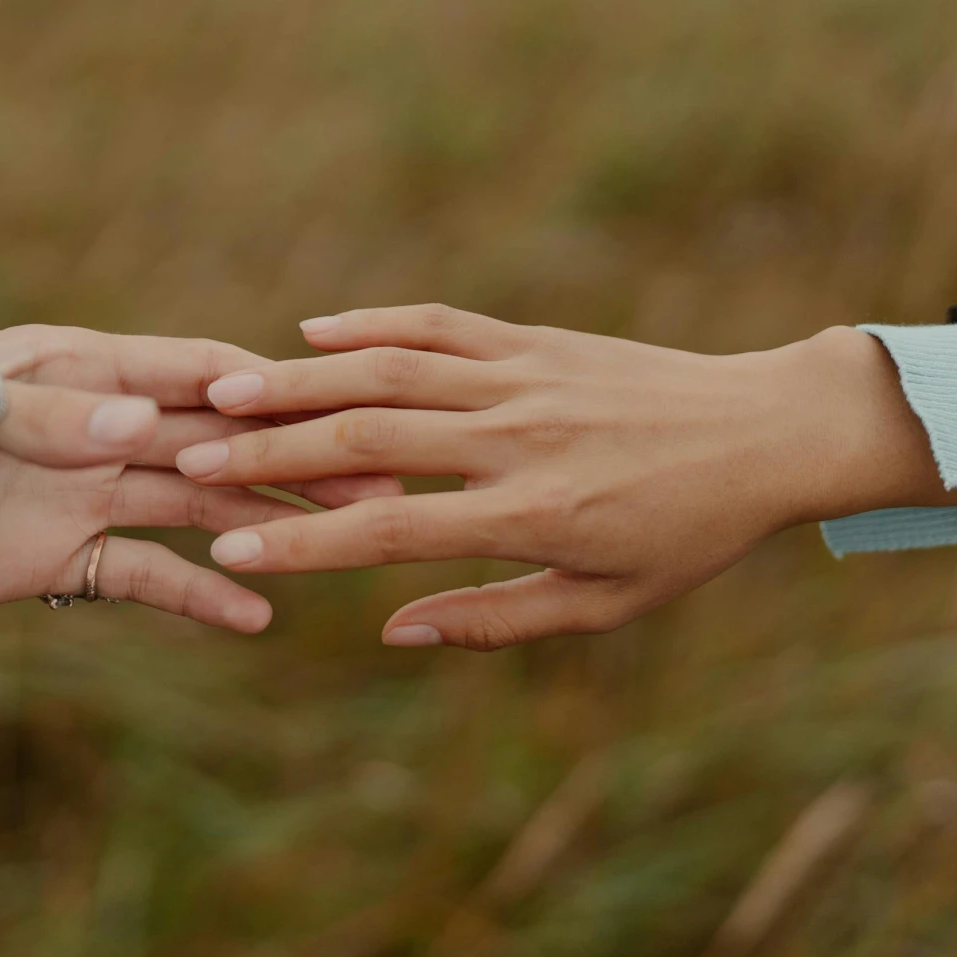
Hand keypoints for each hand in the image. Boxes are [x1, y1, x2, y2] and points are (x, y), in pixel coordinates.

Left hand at [0, 325, 397, 633]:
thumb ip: (29, 412)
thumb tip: (140, 423)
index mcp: (69, 365)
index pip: (188, 372)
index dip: (262, 391)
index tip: (340, 410)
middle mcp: (90, 425)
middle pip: (216, 442)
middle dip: (296, 459)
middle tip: (383, 483)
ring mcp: (77, 494)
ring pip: (198, 507)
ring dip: (267, 522)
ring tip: (347, 545)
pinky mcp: (51, 561)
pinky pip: (141, 577)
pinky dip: (199, 595)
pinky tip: (259, 616)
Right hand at [171, 307, 956, 648]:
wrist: (766, 430)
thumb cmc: (691, 533)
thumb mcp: (606, 604)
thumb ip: (496, 618)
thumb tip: (391, 632)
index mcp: (532, 514)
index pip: (390, 530)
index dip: (301, 544)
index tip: (229, 550)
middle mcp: (516, 438)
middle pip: (368, 438)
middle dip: (271, 450)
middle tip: (191, 455)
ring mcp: (522, 378)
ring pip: (390, 371)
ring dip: (301, 379)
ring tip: (224, 389)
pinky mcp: (534, 339)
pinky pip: (440, 324)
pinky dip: (373, 325)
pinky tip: (314, 333)